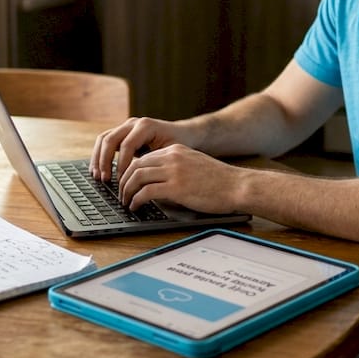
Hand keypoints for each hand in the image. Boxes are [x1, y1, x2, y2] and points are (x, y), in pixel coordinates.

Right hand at [90, 116, 190, 181]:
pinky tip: (98, 171)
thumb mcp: (171, 153)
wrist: (183, 133)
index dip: (121, 164)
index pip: (127, 145)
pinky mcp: (121, 133)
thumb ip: (156, 163)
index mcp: (146, 126)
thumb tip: (142, 181)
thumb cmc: (180, 144)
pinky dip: (99, 156)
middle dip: (104, 161)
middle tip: (105, 180)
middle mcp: (133, 123)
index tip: (122, 181)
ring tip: (97, 177)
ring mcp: (125, 127)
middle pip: (110, 139)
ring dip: (98, 158)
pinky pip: (104, 142)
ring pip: (103, 139)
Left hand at [115, 143, 244, 214]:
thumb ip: (176, 168)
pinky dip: (136, 200)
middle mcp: (172, 157)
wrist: (237, 186)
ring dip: (126, 191)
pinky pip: (146, 192)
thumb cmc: (220, 181)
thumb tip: (158, 182)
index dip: (130, 171)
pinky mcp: (176, 187)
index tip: (126, 183)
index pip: (143, 157)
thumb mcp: (194, 165)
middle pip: (135, 165)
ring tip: (125, 202)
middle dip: (123, 181)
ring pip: (137, 177)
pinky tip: (136, 207)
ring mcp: (173, 171)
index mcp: (175, 150)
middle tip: (120, 194)